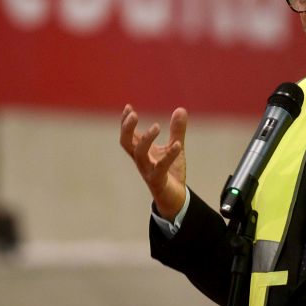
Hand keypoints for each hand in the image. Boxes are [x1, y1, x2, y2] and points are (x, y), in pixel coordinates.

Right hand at [120, 105, 187, 220]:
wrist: (175, 197)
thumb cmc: (170, 172)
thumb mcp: (175, 147)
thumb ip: (177, 130)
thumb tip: (180, 109)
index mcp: (142, 151)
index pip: (129, 135)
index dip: (125, 122)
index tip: (128, 107)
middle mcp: (141, 160)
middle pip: (126, 143)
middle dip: (127, 128)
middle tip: (133, 114)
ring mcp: (148, 171)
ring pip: (139, 155)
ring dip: (146, 139)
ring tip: (156, 126)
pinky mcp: (158, 180)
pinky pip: (161, 167)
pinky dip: (169, 155)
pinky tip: (177, 144)